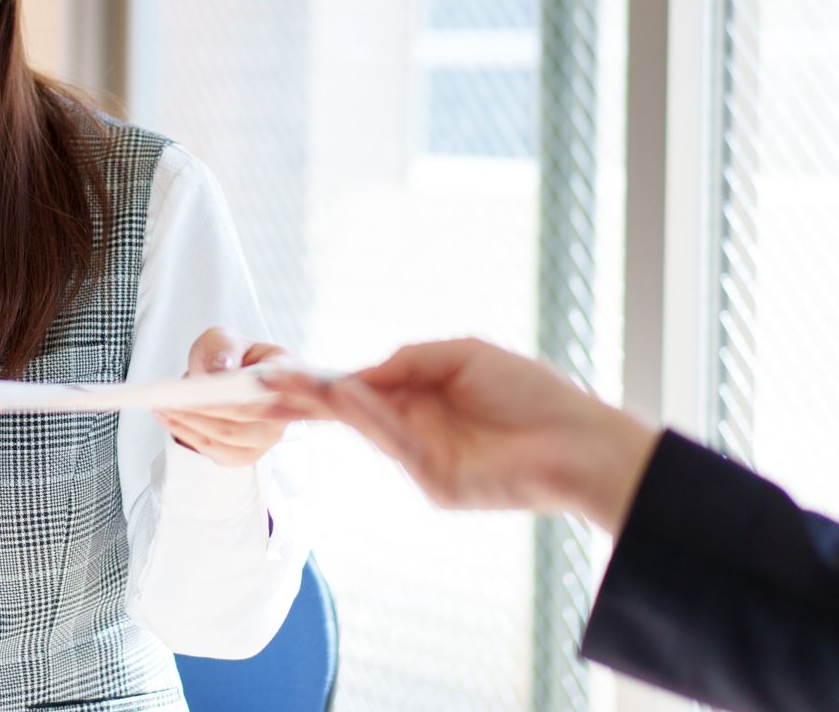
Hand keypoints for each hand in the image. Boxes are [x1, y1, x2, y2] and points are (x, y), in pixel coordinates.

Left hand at [153, 327, 292, 468]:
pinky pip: (221, 453)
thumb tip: (223, 368)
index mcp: (287, 371)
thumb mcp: (223, 340)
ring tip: (164, 408)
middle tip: (173, 398)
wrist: (224, 380)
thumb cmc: (229, 357)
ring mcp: (269, 435)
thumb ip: (224, 349)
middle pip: (246, 413)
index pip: (286, 381)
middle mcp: (285, 408)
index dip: (268, 384)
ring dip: (191, 424)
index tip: (229, 382)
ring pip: (229, 436)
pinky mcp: (250, 454)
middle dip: (204, 407)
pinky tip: (171, 422)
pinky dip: (192, 438)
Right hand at [265, 339, 657, 533]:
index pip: (357, 389)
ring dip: (328, 404)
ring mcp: (422, 459)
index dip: (319, 380)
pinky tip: (347, 395)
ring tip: (292, 383)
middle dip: (305, 398)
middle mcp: (414, 428)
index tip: (278, 370)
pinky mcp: (436, 483)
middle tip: (260, 384)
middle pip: (349, 413)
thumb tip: (360, 370)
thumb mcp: (462, 355)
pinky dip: (369, 420)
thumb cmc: (531, 391)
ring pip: (365, 429)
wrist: (579, 438)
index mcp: (418, 397)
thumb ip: (408, 359)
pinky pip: (395, 447)